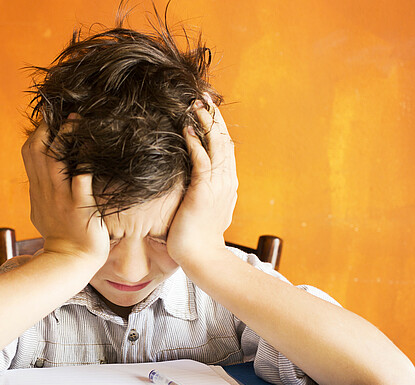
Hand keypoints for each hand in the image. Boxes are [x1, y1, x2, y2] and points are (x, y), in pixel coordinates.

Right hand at [21, 119, 109, 268]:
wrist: (70, 261)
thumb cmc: (60, 237)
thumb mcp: (41, 212)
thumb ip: (41, 192)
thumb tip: (41, 176)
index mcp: (38, 190)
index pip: (30, 153)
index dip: (38, 133)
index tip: (49, 119)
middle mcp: (46, 191)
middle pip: (37, 151)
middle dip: (47, 128)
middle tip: (64, 112)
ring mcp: (61, 199)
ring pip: (55, 161)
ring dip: (65, 138)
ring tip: (76, 120)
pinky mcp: (79, 207)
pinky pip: (81, 180)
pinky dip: (85, 163)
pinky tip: (92, 148)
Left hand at [167, 97, 238, 265]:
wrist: (201, 257)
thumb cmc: (198, 238)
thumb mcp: (206, 211)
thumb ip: (205, 196)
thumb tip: (197, 189)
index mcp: (227, 184)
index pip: (224, 149)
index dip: (218, 129)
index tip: (208, 111)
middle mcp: (227, 180)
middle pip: (223, 141)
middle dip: (214, 117)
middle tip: (204, 97)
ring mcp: (218, 184)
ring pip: (215, 145)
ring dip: (205, 122)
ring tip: (196, 104)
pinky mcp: (204, 189)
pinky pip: (201, 158)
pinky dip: (195, 141)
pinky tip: (187, 127)